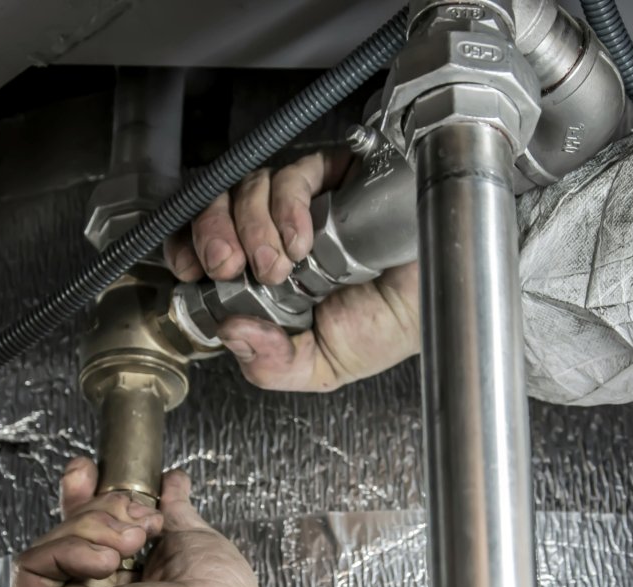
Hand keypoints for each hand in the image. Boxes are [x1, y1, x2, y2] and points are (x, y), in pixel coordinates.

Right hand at [12, 458, 290, 586]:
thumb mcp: (196, 540)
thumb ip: (175, 511)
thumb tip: (173, 481)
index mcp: (132, 585)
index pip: (94, 534)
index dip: (88, 497)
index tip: (91, 469)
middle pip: (70, 531)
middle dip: (99, 505)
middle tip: (137, 517)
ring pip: (54, 540)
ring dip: (98, 526)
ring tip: (132, 546)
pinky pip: (32, 562)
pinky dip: (71, 549)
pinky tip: (105, 563)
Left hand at [165, 150, 419, 391]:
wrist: (443, 301)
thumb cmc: (390, 327)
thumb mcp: (322, 366)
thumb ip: (273, 364)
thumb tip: (231, 334)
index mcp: (267, 278)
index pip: (210, 248)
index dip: (189, 248)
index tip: (190, 269)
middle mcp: (278, 236)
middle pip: (218, 208)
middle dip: (211, 235)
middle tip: (228, 265)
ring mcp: (304, 206)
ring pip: (248, 187)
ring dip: (252, 226)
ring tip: (279, 264)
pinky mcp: (333, 178)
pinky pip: (294, 174)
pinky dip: (288, 205)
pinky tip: (303, 238)